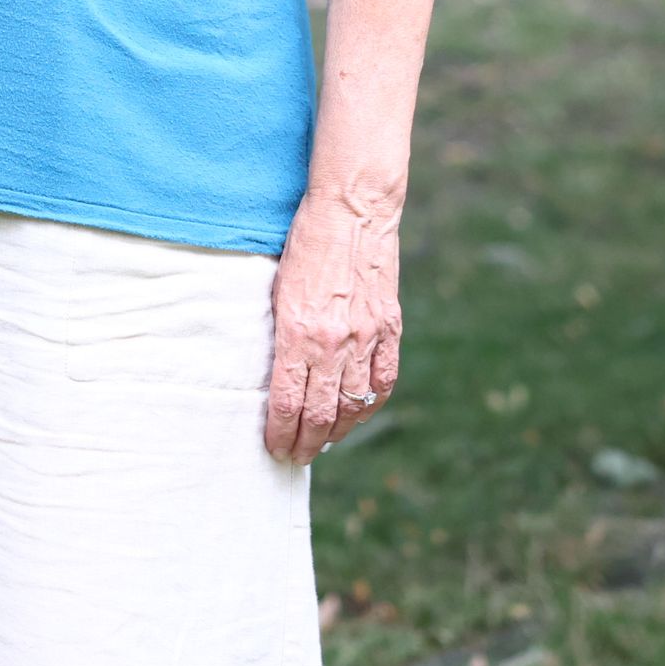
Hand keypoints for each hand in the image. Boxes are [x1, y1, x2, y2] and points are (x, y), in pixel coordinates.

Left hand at [265, 184, 404, 463]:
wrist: (352, 209)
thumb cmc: (305, 242)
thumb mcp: (278, 288)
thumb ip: (282, 333)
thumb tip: (277, 376)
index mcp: (298, 332)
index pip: (288, 403)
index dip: (280, 434)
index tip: (274, 449)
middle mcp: (334, 342)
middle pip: (320, 414)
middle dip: (305, 443)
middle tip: (295, 457)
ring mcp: (366, 337)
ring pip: (353, 405)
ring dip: (336, 431)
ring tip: (323, 441)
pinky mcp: (390, 328)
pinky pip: (382, 381)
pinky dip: (369, 404)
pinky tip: (356, 412)